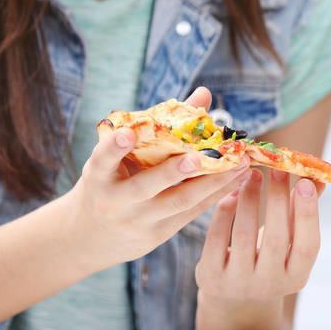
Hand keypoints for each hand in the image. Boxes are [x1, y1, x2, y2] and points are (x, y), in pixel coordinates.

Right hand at [63, 89, 249, 269]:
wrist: (91, 236)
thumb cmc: (112, 180)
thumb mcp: (119, 156)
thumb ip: (159, 124)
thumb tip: (204, 93)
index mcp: (99, 176)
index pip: (102, 159)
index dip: (113, 147)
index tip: (127, 132)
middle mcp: (116, 200)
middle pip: (145, 186)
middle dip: (172, 172)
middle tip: (197, 157)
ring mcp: (138, 220)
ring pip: (179, 202)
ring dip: (212, 183)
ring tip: (239, 164)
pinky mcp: (158, 234)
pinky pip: (192, 213)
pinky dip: (216, 194)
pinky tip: (239, 179)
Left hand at [194, 168, 321, 329]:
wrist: (233, 299)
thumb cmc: (268, 261)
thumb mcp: (288, 245)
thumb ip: (301, 213)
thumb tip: (318, 177)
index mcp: (296, 278)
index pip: (308, 246)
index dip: (308, 214)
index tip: (305, 182)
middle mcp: (269, 285)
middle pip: (276, 239)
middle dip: (277, 200)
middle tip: (278, 169)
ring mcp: (238, 283)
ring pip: (243, 235)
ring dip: (250, 199)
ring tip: (253, 174)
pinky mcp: (211, 277)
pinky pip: (217, 238)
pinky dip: (225, 212)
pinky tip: (231, 192)